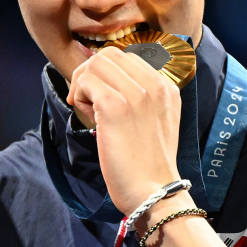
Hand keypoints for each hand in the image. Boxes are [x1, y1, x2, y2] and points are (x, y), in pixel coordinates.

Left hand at [67, 46, 181, 215]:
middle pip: (109, 54)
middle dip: (91, 73)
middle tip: (87, 100)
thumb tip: (101, 77)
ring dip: (83, 84)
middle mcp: (155, 85)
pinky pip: (86, 82)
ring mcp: (136, 94)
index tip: (101, 96)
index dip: (106, 73)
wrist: (154, 191)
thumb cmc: (147, 162)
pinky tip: (88, 117)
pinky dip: (79, 96)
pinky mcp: (115, 107)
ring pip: (95, 64)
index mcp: (166, 86)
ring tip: (89, 110)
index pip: (126, 56)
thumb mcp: (156, 120)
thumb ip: (140, 95)